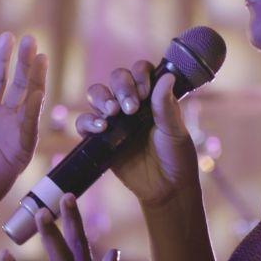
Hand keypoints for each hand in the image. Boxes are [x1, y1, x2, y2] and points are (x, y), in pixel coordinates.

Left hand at [0, 33, 46, 214]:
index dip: (2, 59)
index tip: (7, 37)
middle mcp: (3, 120)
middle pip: (18, 84)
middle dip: (24, 62)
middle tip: (29, 39)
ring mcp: (14, 133)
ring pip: (29, 100)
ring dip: (35, 79)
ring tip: (40, 56)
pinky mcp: (20, 150)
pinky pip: (29, 126)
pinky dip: (33, 110)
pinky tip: (37, 92)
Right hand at [76, 65, 198, 206]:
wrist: (165, 189)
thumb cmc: (176, 158)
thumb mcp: (175, 131)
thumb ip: (167, 105)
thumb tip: (167, 76)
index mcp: (152, 97)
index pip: (140, 71)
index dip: (139, 75)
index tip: (145, 92)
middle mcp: (131, 103)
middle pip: (116, 77)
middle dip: (122, 86)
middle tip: (131, 107)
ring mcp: (114, 120)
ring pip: (97, 93)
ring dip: (102, 98)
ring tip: (113, 113)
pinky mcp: (100, 139)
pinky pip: (84, 122)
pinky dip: (88, 121)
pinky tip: (101, 128)